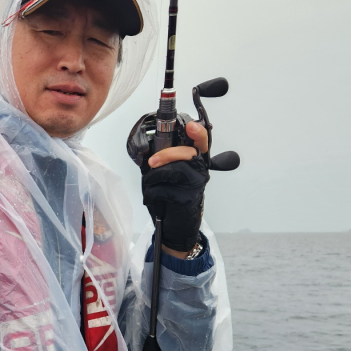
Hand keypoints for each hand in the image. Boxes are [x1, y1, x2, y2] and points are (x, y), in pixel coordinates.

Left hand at [141, 121, 209, 255]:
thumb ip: (162, 159)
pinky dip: (153, 192)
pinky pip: (166, 189)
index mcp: (195, 160)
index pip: (202, 142)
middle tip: (152, 163)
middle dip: (166, 154)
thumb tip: (148, 147)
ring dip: (155, 176)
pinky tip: (153, 197)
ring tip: (150, 184)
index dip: (198, 133)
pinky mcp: (189, 198)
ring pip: (175, 170)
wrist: (175, 224)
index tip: (191, 126)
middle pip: (187, 153)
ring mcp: (196, 184)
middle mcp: (199, 170)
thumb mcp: (164, 173)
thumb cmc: (169, 196)